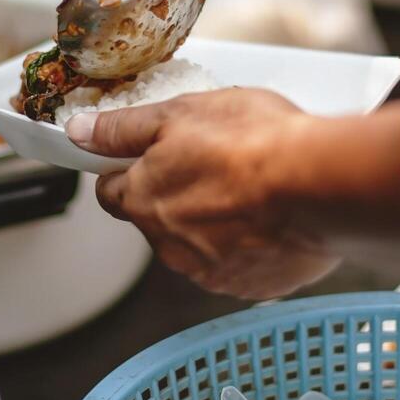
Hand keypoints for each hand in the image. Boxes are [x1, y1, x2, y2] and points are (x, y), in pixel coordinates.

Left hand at [66, 89, 342, 299]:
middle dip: (175, 193)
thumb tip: (78, 132)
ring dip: (213, 221)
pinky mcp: (252, 286)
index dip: (126, 168)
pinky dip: (248, 243)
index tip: (147, 154)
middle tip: (212, 160)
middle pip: (156, 218)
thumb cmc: (253, 143)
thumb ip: (123, 128)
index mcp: (144, 203)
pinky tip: (271, 216)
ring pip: (197, 244)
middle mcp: (170, 247)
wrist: (321, 186)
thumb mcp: (179, 113)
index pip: (111, 191)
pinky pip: (239, 263)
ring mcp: (211, 272)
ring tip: (249, 187)